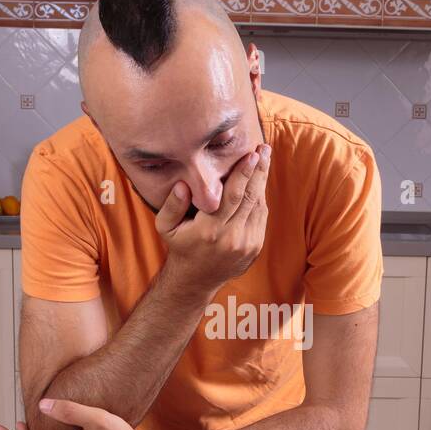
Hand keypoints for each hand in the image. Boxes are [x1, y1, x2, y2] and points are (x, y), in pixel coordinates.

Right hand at [156, 143, 270, 291]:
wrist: (196, 280)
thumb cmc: (179, 247)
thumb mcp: (165, 227)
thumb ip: (172, 205)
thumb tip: (184, 184)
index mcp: (209, 230)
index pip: (232, 196)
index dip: (243, 173)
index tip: (251, 154)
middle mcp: (231, 237)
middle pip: (250, 197)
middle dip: (259, 171)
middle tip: (264, 149)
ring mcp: (246, 244)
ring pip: (259, 206)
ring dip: (262, 181)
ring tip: (264, 159)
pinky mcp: (255, 247)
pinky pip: (261, 217)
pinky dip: (260, 198)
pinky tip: (258, 182)